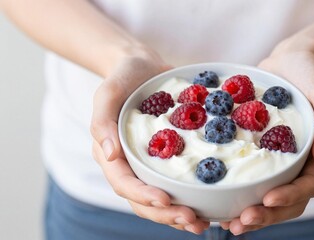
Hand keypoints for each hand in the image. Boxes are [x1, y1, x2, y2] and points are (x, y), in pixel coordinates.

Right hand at [90, 46, 209, 233]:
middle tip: (192, 220)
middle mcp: (128, 165)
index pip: (124, 183)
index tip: (166, 200)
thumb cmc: (122, 78)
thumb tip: (109, 155)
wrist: (142, 67)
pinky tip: (207, 207)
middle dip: (166, 214)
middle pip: (142, 200)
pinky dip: (188, 198)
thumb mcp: (107, 92)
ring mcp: (147, 164)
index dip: (143, 195)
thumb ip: (102, 121)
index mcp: (111, 154)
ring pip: (159, 199)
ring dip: (178, 215)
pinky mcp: (166, 160)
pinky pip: (175, 184)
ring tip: (202, 223)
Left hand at [220, 38, 313, 234]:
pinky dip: (241, 195)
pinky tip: (222, 204)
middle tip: (242, 222)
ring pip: (271, 197)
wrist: (292, 61)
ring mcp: (283, 161)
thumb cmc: (312, 73)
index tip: (268, 200)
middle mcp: (303, 163)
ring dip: (253, 214)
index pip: (309, 184)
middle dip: (267, 215)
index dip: (290, 196)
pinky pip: (255, 180)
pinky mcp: (264, 154)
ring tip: (229, 224)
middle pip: (289, 200)